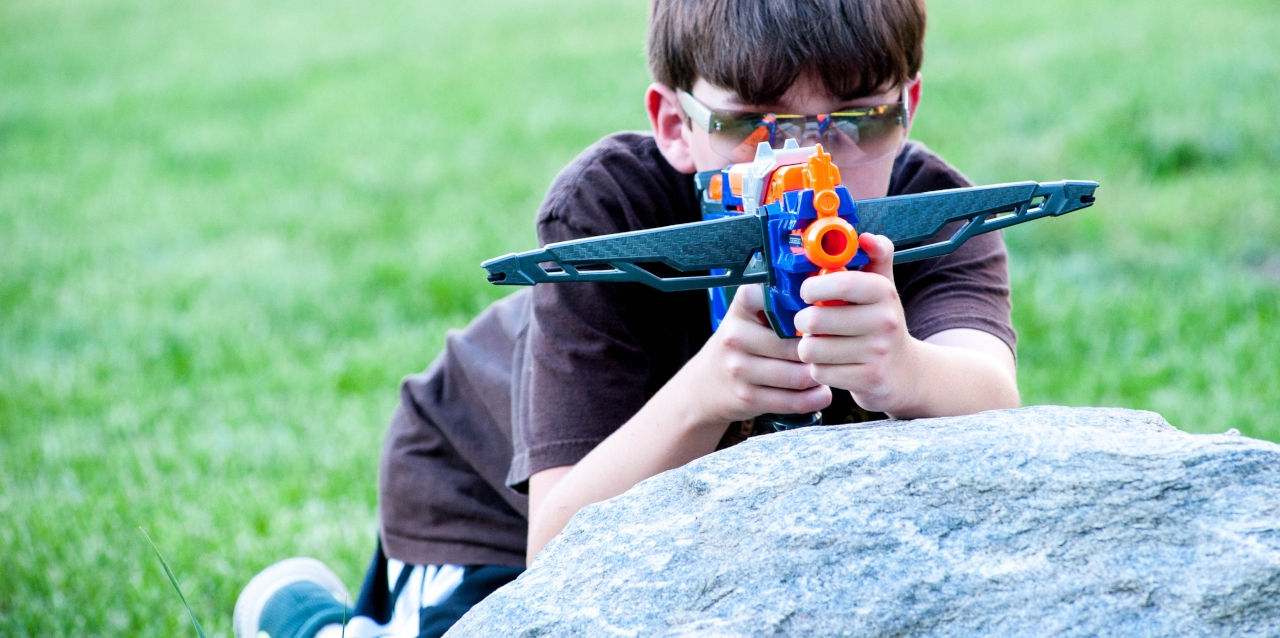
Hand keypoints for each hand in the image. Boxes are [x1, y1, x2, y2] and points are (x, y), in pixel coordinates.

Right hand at [679, 284, 831, 425]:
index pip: (778, 299)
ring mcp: (739, 368)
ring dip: (819, 377)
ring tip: (826, 372)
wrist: (704, 385)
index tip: (820, 317)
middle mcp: (736, 335)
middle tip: (834, 353)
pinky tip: (820, 392)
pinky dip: (814, 398)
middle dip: (821, 352)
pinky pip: (794, 401)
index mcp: (742, 307)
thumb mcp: (749, 316)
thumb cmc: (741, 345)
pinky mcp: (748, 397)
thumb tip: (829, 300)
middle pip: (798, 346)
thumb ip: (780, 305)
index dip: (806, 310)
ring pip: (799, 376)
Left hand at [794, 233, 921, 413]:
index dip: (813, 287)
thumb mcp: (882, 289)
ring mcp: (877, 352)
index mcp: (883, 292)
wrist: (906, 373)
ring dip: (808, 348)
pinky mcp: (868, 379)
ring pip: (813, 349)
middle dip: (803, 321)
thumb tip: (866, 237)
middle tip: (808, 322)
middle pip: (817, 319)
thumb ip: (874, 258)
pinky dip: (818, 370)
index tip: (806, 292)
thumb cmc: (882, 325)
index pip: (841, 283)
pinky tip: (831, 364)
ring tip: (819, 344)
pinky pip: (821, 372)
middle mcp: (884, 321)